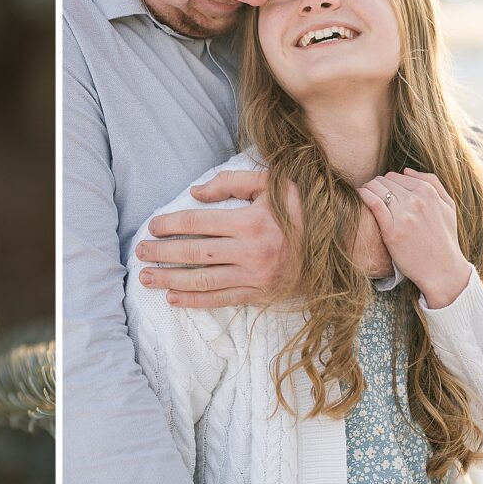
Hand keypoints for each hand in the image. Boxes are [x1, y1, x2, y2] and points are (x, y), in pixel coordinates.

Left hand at [135, 170, 300, 307]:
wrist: (342, 245)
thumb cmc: (302, 209)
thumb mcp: (272, 183)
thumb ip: (232, 182)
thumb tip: (195, 193)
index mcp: (251, 222)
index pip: (199, 222)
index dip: (171, 224)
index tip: (153, 226)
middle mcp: (251, 251)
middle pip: (195, 253)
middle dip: (162, 253)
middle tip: (140, 252)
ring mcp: (255, 276)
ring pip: (204, 280)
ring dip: (171, 280)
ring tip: (147, 278)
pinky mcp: (260, 294)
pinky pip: (222, 300)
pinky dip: (195, 301)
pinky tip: (174, 299)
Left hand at [358, 168, 472, 307]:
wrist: (442, 270)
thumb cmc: (444, 238)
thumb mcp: (448, 206)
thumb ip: (432, 183)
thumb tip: (406, 170)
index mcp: (429, 193)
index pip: (397, 176)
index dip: (387, 182)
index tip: (381, 188)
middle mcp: (417, 201)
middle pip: (385, 182)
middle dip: (376, 185)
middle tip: (371, 192)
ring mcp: (404, 216)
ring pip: (377, 189)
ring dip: (367, 188)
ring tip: (364, 193)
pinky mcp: (392, 231)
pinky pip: (373, 203)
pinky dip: (364, 195)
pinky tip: (359, 195)